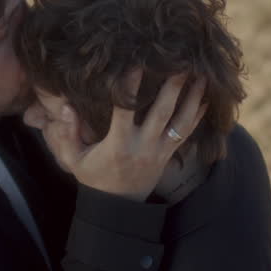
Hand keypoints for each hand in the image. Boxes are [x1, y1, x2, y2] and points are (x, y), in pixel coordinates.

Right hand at [40, 70, 207, 201]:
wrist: (117, 207)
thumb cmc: (93, 178)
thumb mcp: (74, 159)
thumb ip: (67, 133)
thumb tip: (65, 107)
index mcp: (118, 144)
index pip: (124, 111)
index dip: (130, 86)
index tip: (136, 63)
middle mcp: (142, 146)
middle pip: (161, 113)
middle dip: (173, 87)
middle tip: (182, 63)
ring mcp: (159, 151)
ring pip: (180, 122)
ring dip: (192, 99)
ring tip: (202, 76)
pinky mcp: (168, 156)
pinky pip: (186, 134)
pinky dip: (197, 116)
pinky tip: (205, 98)